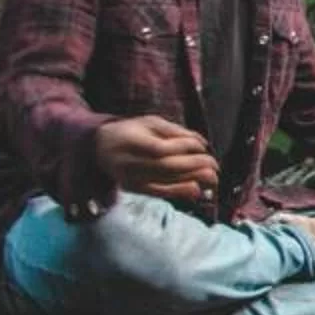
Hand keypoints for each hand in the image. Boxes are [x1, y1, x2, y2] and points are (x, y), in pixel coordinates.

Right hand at [94, 115, 218, 202]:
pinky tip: (197, 190)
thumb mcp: (149, 122)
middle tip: (215, 164)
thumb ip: (175, 131)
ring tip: (213, 178)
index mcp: (131, 141)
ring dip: (192, 180)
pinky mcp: (134, 188)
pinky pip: (159, 192)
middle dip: (195, 166)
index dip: (184, 148)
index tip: (203, 145)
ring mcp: (131, 178)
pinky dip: (180, 192)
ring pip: (165, 181)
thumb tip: (202, 142)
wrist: (100, 148)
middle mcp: (129, 162)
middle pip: (166, 167)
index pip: (161, 148)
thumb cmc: (130, 130)